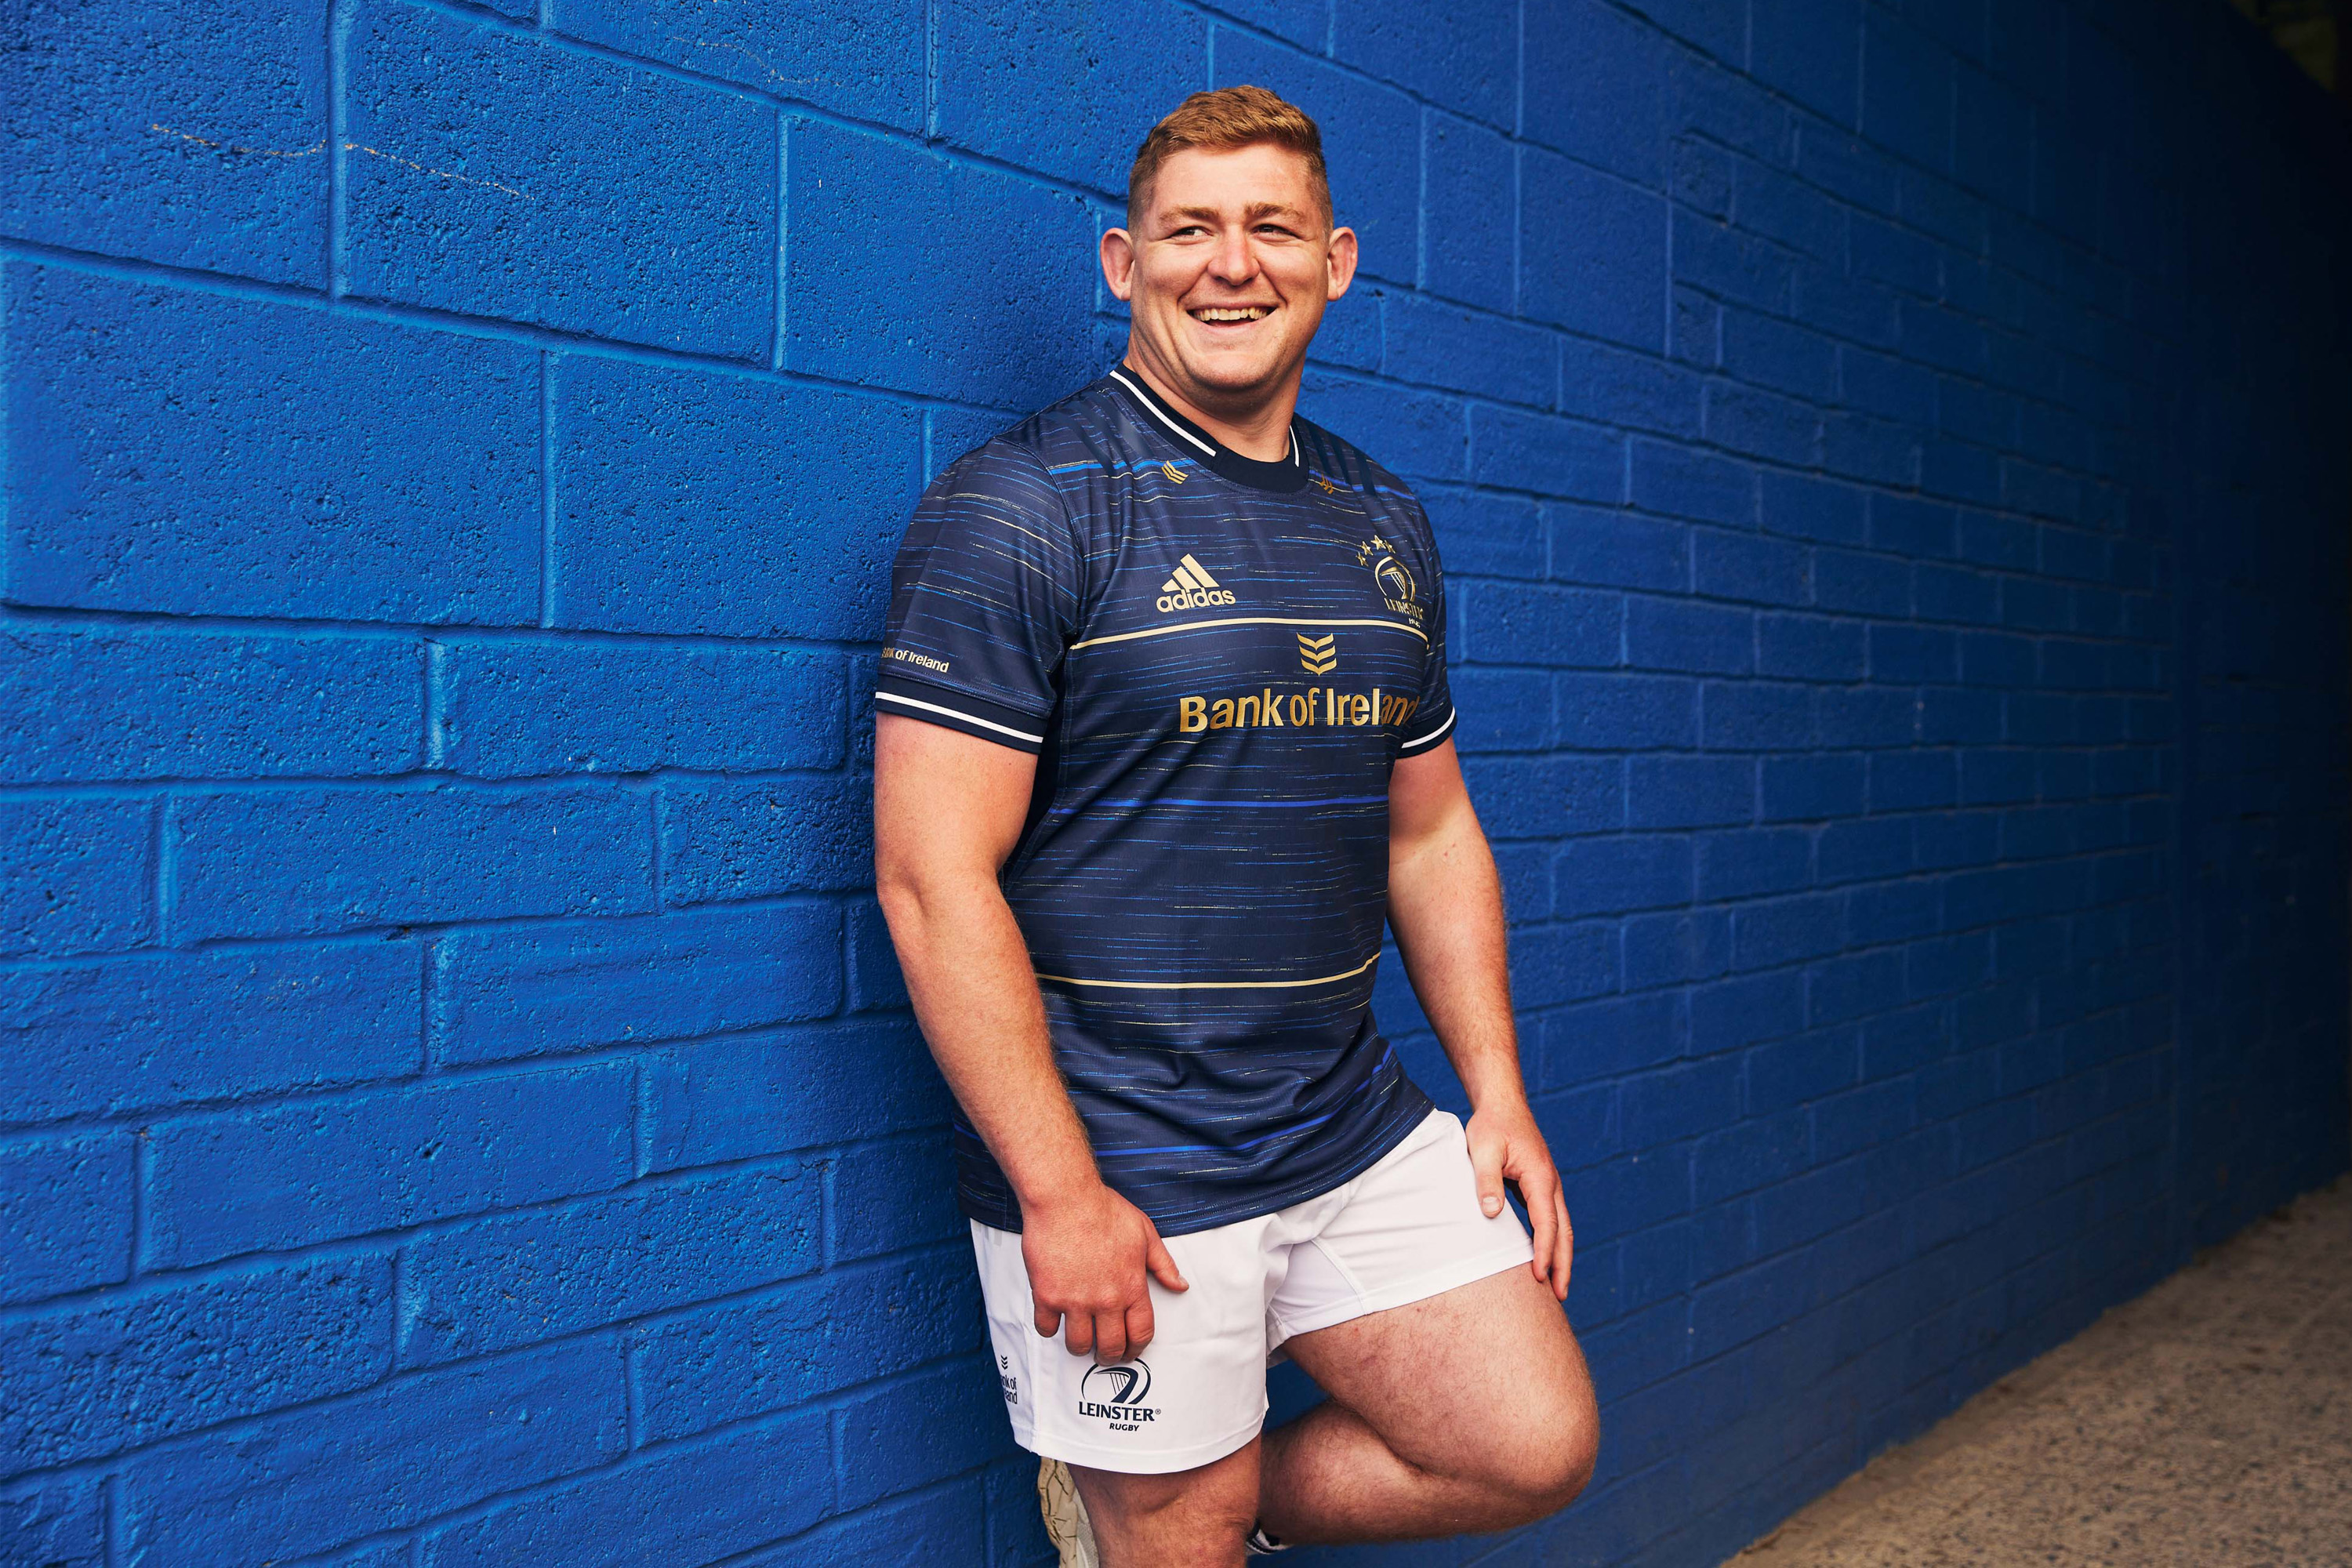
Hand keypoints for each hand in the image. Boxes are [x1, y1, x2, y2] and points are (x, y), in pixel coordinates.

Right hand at [1021, 1181, 1188, 1361]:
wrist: (1065, 1198)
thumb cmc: (1103, 1210)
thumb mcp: (1144, 1233)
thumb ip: (1163, 1264)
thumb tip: (1180, 1285)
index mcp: (1132, 1287)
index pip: (1140, 1333)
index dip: (1136, 1349)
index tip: (1130, 1351)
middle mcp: (1105, 1300)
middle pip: (1110, 1347)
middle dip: (1109, 1355)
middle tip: (1104, 1353)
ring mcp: (1075, 1301)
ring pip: (1078, 1345)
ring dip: (1080, 1347)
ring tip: (1079, 1339)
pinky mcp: (1047, 1296)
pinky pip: (1046, 1328)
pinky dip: (1050, 1328)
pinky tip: (1054, 1320)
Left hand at [1465, 1102, 1573, 1302]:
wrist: (1503, 1103)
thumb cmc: (1491, 1125)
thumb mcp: (1482, 1149)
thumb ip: (1486, 1180)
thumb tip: (1491, 1214)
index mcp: (1540, 1176)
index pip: (1546, 1222)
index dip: (1543, 1251)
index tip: (1538, 1276)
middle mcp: (1550, 1183)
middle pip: (1563, 1230)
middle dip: (1563, 1264)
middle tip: (1560, 1295)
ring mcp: (1548, 1185)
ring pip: (1561, 1226)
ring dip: (1560, 1255)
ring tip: (1556, 1286)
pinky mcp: (1539, 1186)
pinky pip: (1551, 1219)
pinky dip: (1552, 1241)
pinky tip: (1542, 1257)